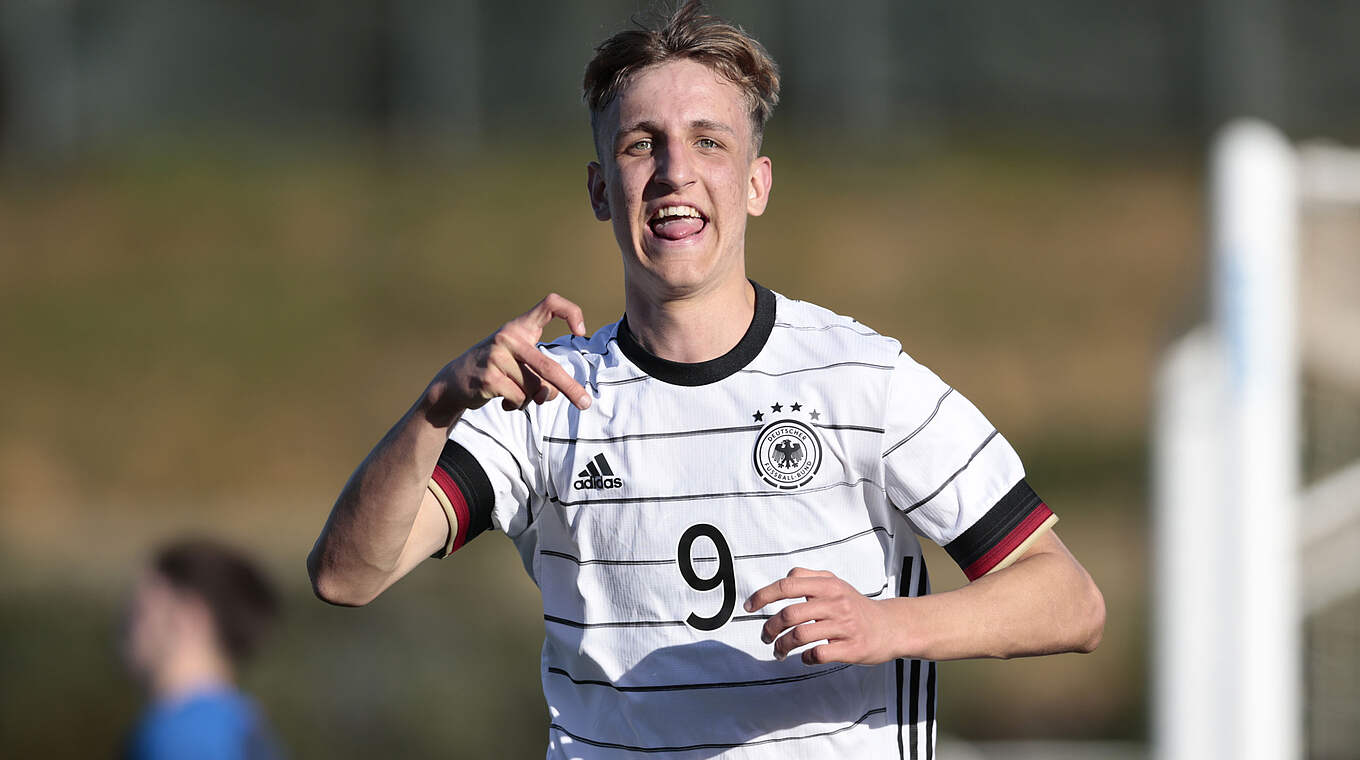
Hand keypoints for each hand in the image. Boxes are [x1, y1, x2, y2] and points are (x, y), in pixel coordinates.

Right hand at [423, 293, 591, 425]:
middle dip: (569, 388)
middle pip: (548, 366)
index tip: (581, 332)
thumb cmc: (497, 370)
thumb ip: (541, 375)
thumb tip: (549, 394)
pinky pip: (520, 399)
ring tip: (513, 392)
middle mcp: (508, 337)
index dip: (571, 312)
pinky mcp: (489, 378)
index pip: (550, 304)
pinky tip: (503, 400)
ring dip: (530, 399)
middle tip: (586, 404)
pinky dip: (517, 405)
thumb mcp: (520, 363)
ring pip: (534, 389)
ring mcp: (497, 357)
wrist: (454, 382)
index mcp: (520, 327)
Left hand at [745, 567, 898, 665]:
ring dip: (783, 646)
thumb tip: (782, 580)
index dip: (763, 595)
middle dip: (770, 628)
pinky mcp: (851, 647)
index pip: (787, 584)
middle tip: (765, 637)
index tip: (749, 606)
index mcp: (828, 585)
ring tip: (779, 652)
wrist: (891, 626)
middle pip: (789, 614)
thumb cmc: (856, 606)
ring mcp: (844, 626)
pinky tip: (806, 658)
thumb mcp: (835, 584)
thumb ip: (809, 578)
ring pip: (800, 635)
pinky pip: (818, 654)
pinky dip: (806, 658)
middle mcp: (835, 602)